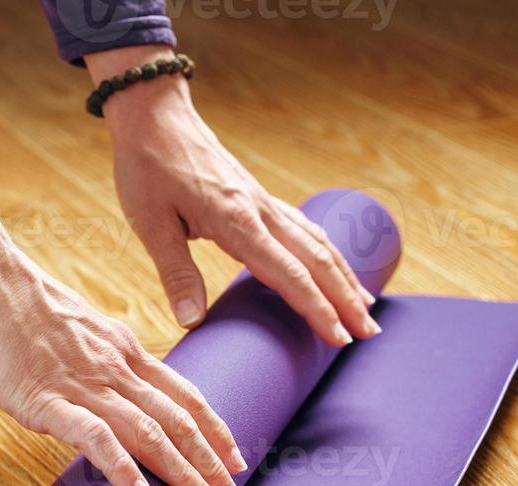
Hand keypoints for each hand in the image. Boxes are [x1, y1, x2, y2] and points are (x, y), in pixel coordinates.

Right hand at [0, 202, 248, 485]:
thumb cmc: (14, 303)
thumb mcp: (73, 330)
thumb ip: (94, 359)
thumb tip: (104, 388)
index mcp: (123, 350)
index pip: (184, 394)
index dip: (215, 430)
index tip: (236, 461)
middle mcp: (115, 368)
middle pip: (179, 420)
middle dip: (213, 465)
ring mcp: (83, 384)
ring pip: (151, 431)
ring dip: (185, 472)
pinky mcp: (47, 400)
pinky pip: (95, 437)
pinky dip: (123, 468)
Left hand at [85, 45, 378, 346]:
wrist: (155, 115)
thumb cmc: (148, 168)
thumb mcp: (150, 225)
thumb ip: (176, 274)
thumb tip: (191, 322)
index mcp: (236, 221)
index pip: (288, 274)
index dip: (316, 308)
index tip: (338, 338)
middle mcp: (261, 211)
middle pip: (317, 260)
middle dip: (345, 300)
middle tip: (369, 334)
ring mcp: (264, 202)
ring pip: (318, 243)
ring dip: (345, 277)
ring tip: (366, 307)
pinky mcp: (259, 198)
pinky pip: (305, 228)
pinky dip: (327, 253)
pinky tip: (335, 267)